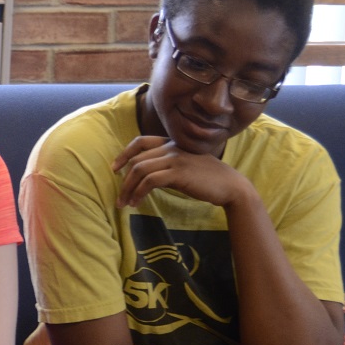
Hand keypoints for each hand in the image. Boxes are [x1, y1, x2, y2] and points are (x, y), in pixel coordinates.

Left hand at [112, 135, 252, 208]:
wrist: (230, 186)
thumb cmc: (206, 179)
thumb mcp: (184, 166)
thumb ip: (165, 166)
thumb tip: (144, 178)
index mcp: (172, 143)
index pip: (141, 141)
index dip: (124, 153)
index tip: (115, 169)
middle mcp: (172, 147)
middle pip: (136, 159)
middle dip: (123, 180)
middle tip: (118, 197)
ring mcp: (175, 158)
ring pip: (140, 169)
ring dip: (128, 188)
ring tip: (124, 204)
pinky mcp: (179, 172)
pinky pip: (150, 180)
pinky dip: (139, 192)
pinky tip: (137, 203)